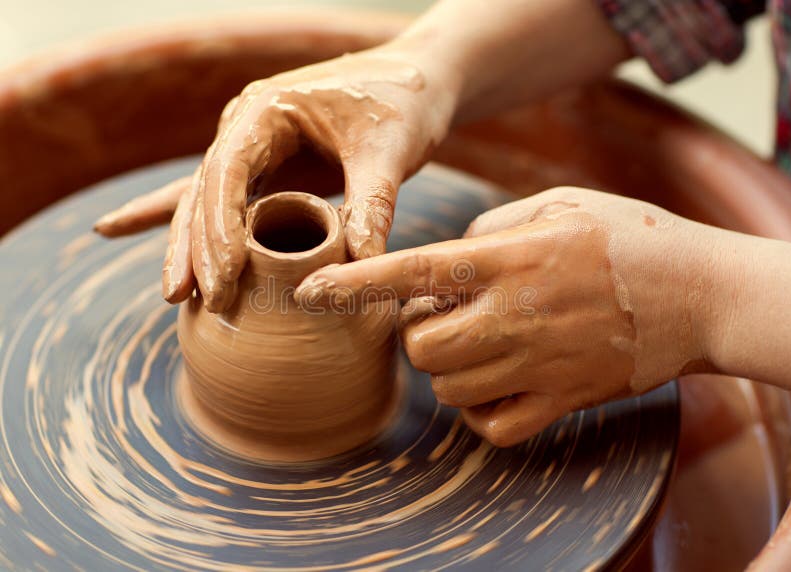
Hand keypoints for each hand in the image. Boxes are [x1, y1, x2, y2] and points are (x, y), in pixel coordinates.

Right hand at [94, 45, 458, 310]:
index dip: (218, 229)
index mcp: (266, 110)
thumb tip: (358, 272)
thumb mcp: (391, 152)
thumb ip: (372, 207)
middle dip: (197, 249)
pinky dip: (189, 224)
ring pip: (207, 203)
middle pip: (206, 193)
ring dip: (190, 247)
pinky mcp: (270, 171)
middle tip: (193, 301)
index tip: (222, 279)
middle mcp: (248, 128)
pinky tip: (119, 229)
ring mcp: (253, 150)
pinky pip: (222, 202)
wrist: (419, 79)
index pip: (226, 173)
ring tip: (173, 295)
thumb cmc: (405, 101)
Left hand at [295, 187, 722, 445]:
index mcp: (507, 259)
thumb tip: (450, 254)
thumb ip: (493, 228)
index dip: (353, 284)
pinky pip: (490, 426)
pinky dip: (479, 410)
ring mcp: (536, 364)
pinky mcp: (560, 401)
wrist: (700, 294)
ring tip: (478, 341)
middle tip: (445, 315)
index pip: (410, 272)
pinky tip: (496, 382)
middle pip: (418, 347)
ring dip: (446, 368)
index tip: (311, 295)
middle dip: (416, 334)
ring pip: (448, 388)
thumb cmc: (628, 237)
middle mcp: (512, 315)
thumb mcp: (558, 204)